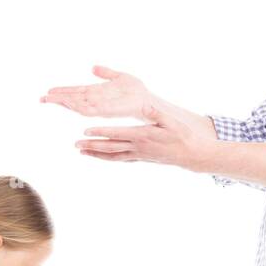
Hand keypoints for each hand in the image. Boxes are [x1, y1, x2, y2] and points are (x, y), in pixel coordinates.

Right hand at [40, 65, 150, 118]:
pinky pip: (89, 109)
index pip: (76, 91)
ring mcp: (100, 105)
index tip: (48, 92)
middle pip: (72, 98)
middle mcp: (95, 99)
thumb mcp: (119, 77)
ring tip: (50, 99)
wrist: (147, 100)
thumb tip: (93, 68)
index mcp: (97, 92)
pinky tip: (69, 103)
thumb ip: (106, 73)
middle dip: (57, 98)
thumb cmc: (136, 91)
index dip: (62, 91)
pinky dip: (78, 107)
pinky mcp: (106, 110)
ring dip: (64, 101)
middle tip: (41, 99)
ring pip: (77, 104)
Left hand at [42, 66, 208, 170]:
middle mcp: (138, 147)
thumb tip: (146, 106)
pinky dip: (108, 158)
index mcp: (143, 135)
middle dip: (92, 145)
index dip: (101, 132)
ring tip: (81, 152)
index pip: (118, 134)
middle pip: (110, 147)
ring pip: (113, 155)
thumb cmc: (182, 135)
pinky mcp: (141, 158)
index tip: (86, 131)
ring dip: (96, 154)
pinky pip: (120, 159)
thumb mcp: (172, 121)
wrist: (190, 154)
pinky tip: (99, 157)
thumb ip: (157, 114)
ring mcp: (138, 154)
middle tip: (75, 144)